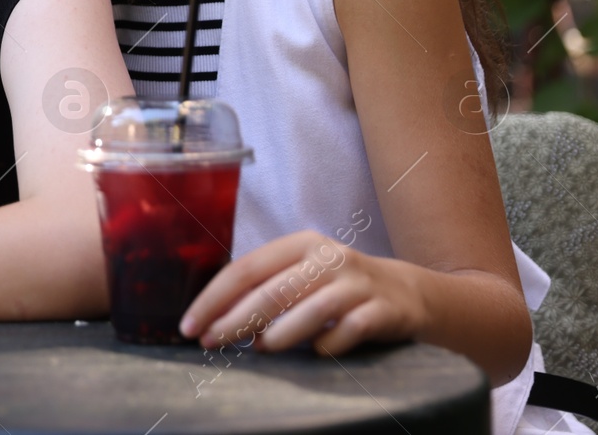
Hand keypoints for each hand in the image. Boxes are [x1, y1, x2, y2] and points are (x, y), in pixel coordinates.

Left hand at [178, 230, 427, 357]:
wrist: (407, 293)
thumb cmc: (337, 287)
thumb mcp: (302, 275)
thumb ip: (265, 288)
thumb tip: (216, 318)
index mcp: (300, 244)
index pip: (246, 268)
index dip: (214, 298)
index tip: (190, 325)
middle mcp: (328, 257)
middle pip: (273, 290)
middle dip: (235, 320)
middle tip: (210, 343)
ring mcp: (358, 283)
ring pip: (310, 309)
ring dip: (279, 334)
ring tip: (260, 349)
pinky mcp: (383, 310)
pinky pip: (349, 330)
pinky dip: (327, 345)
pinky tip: (315, 353)